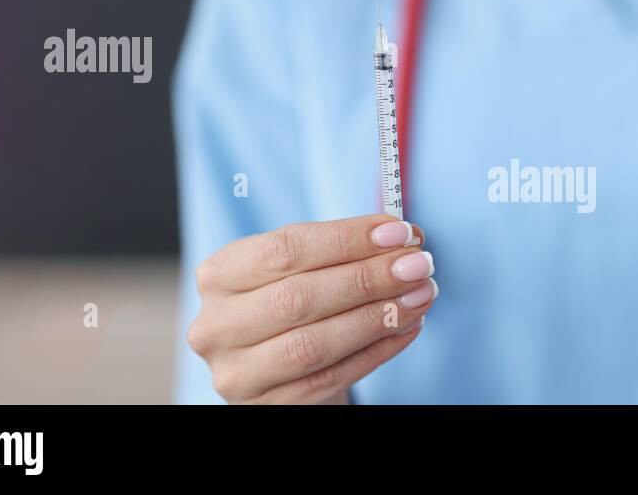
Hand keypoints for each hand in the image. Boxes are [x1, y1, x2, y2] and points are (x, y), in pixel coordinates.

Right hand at [188, 214, 437, 403]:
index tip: (399, 232)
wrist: (281, 370)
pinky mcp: (267, 405)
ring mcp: (238, 371)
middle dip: (367, 278)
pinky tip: (407, 328)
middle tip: (418, 265)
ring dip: (376, 317)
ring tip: (420, 296)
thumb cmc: (296, 306)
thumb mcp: (303, 270)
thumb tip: (401, 235)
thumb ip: (342, 251)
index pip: (284, 249)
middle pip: (298, 298)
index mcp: (220, 274)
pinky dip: (376, 351)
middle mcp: (217, 324)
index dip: (346, 239)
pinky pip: (330, 378)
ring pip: (312, 344)